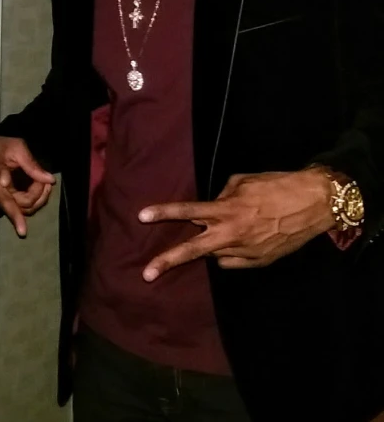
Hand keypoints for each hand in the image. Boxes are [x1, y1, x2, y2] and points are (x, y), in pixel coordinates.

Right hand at [0, 133, 54, 236]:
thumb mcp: (16, 147)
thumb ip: (31, 164)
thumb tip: (50, 180)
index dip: (3, 179)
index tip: (5, 181)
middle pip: (14, 204)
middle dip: (36, 197)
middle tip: (47, 184)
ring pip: (18, 210)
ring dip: (35, 201)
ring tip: (45, 187)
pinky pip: (16, 208)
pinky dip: (30, 202)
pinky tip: (38, 192)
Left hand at [138, 168, 334, 281]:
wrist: (316, 203)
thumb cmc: (278, 186)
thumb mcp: (243, 182)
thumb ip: (221, 196)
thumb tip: (211, 208)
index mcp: (226, 210)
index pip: (187, 211)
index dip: (163, 213)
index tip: (141, 216)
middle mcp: (232, 234)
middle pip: (192, 250)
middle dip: (167, 261)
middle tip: (146, 274)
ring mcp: (246, 252)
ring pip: (215, 252)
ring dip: (215, 241)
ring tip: (238, 226)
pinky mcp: (260, 262)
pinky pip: (233, 260)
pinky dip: (232, 251)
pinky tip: (246, 239)